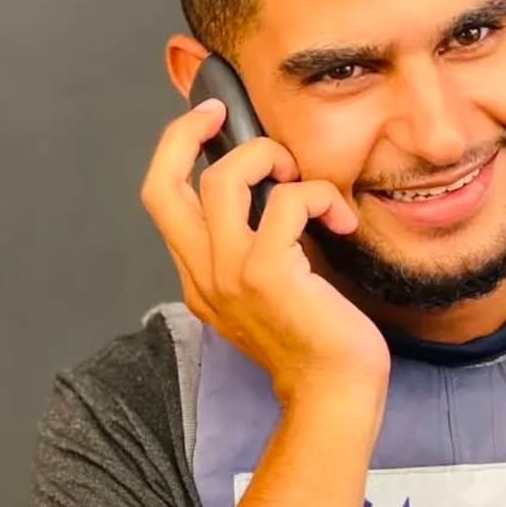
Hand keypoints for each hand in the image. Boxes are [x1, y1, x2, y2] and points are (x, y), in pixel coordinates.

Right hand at [140, 98, 389, 401]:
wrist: (335, 393)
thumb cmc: (319, 345)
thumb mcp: (273, 294)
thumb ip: (257, 250)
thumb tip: (275, 192)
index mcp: (201, 279)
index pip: (162, 201)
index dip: (176, 151)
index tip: (207, 122)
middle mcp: (204, 276)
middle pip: (165, 184)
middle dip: (189, 133)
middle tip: (228, 113)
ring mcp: (230, 275)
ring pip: (224, 181)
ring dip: (269, 159)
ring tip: (304, 181)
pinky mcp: (267, 274)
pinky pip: (288, 202)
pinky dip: (321, 197)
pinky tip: (343, 221)